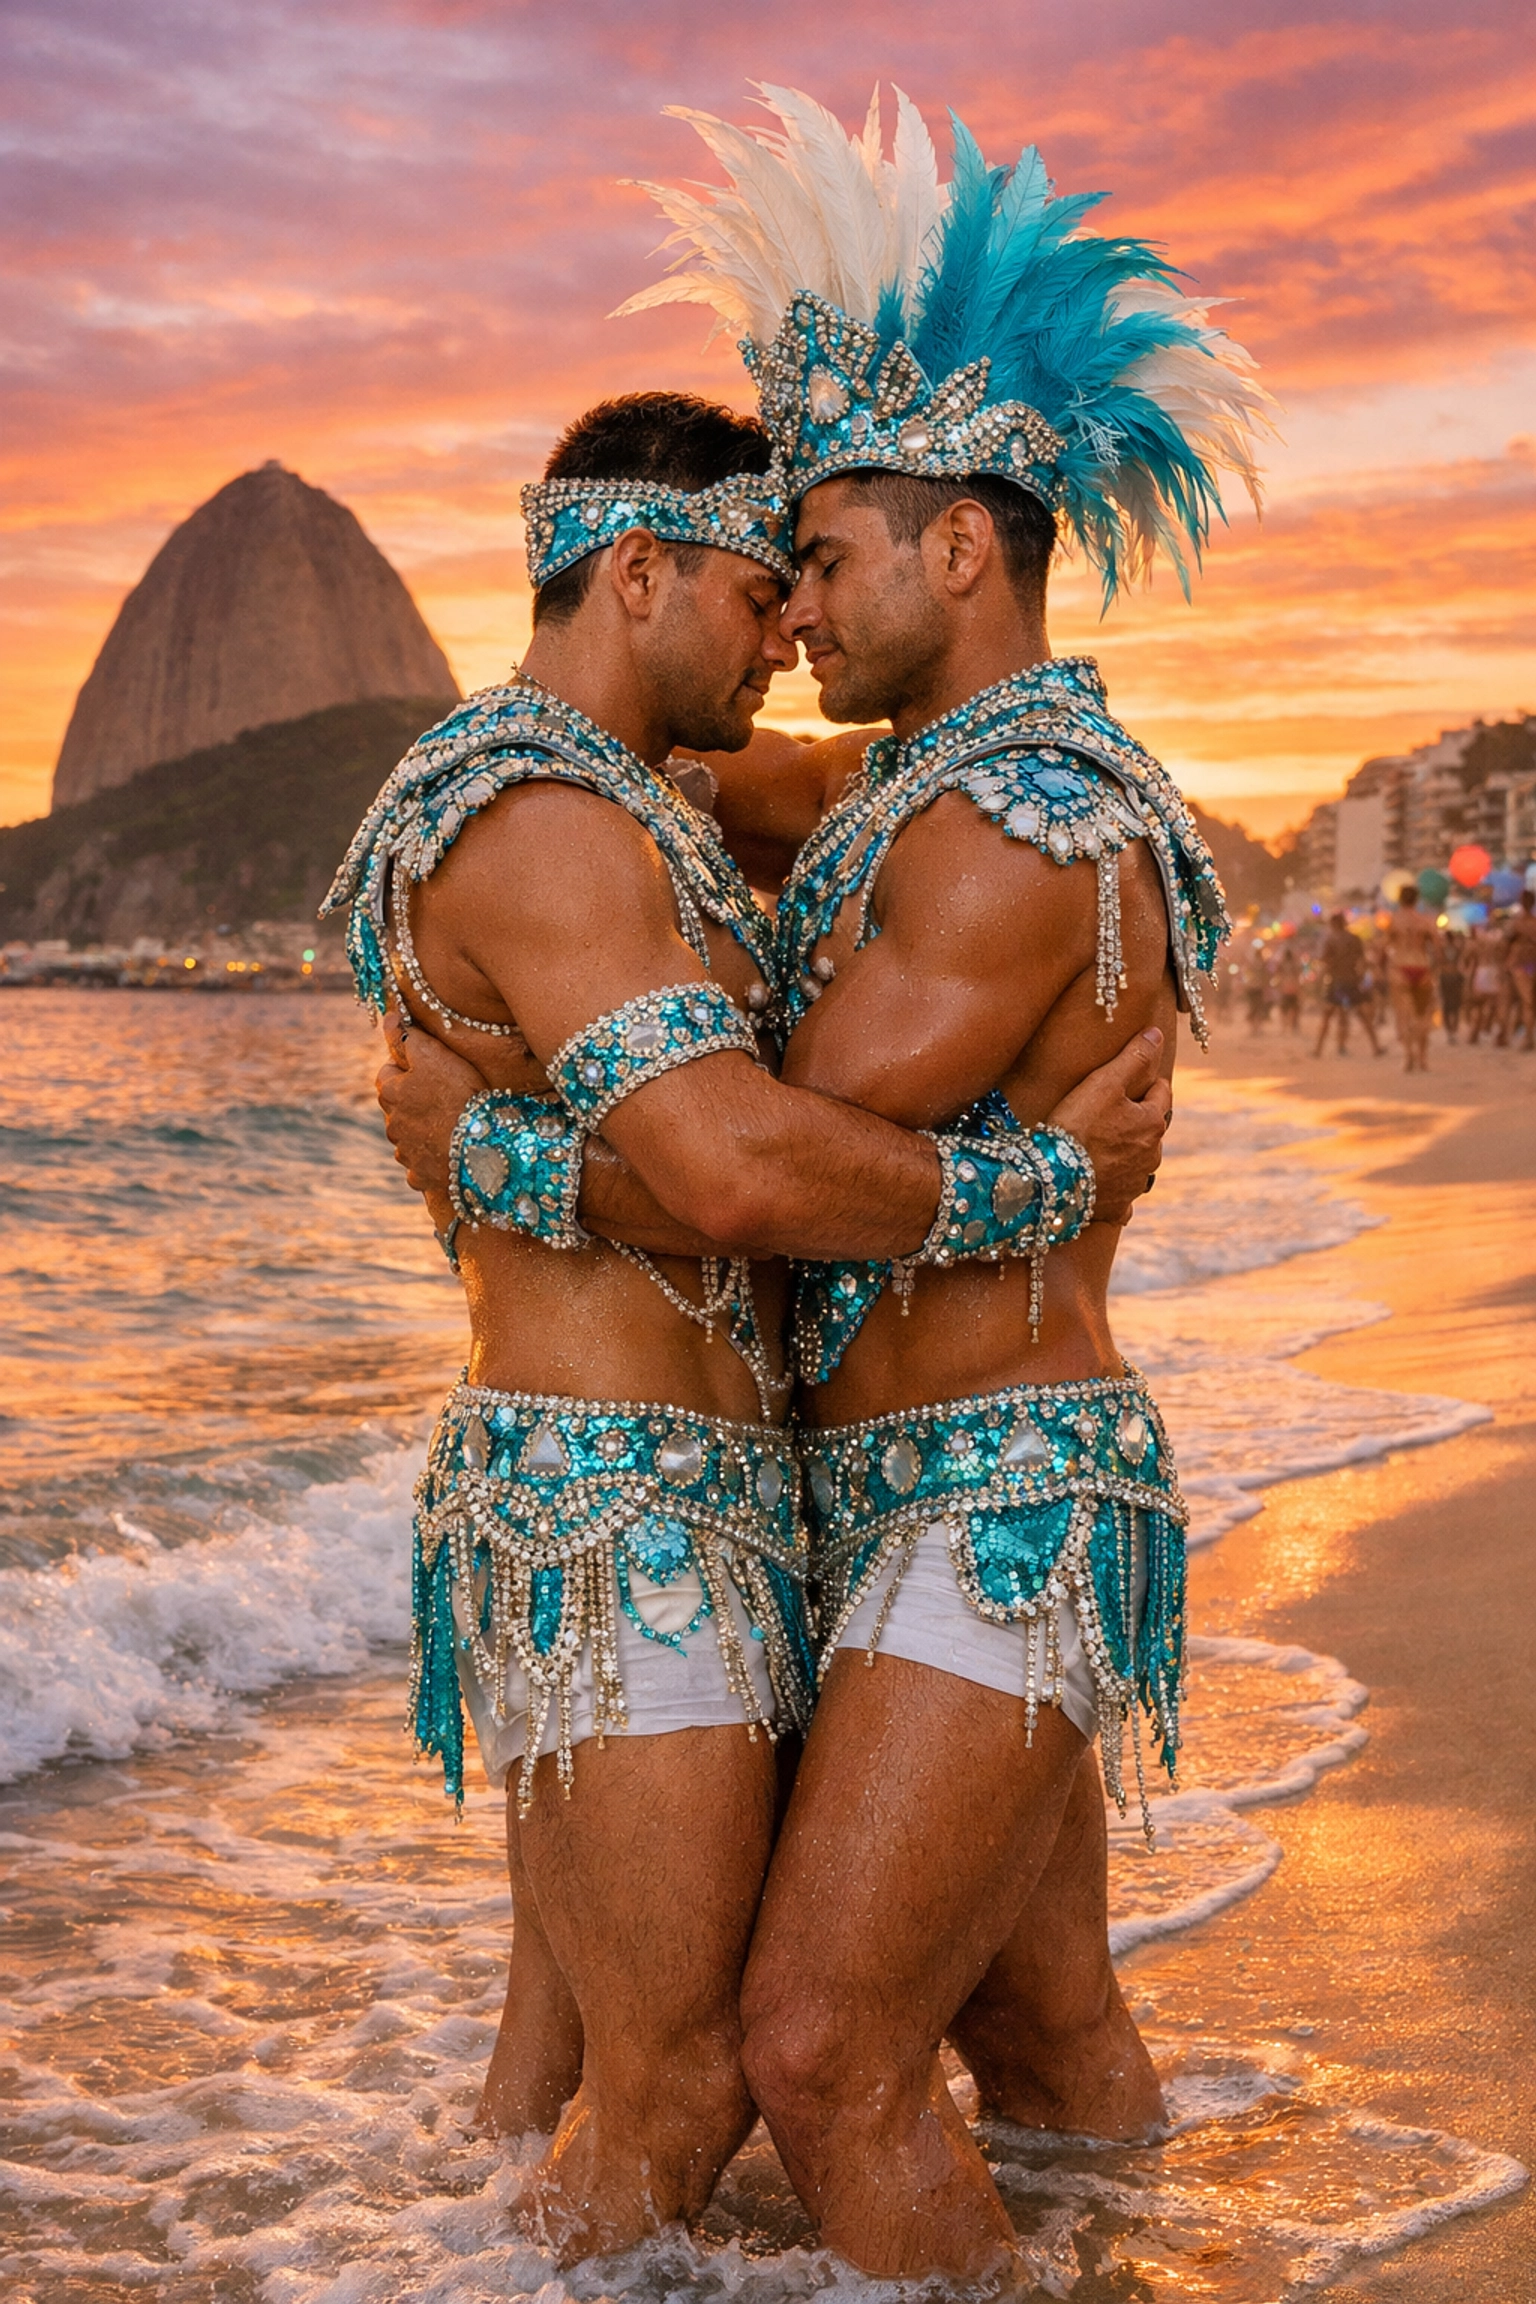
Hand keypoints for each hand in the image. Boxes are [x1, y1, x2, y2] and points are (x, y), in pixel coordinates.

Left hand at [375, 1010, 487, 1198]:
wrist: (481, 1146)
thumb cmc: (459, 1094)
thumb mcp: (434, 1055)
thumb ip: (407, 1036)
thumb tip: (388, 1018)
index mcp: (390, 1094)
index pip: (387, 1073)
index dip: (407, 1069)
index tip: (431, 1070)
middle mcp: (391, 1125)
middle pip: (397, 1107)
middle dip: (414, 1102)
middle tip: (446, 1097)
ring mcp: (405, 1154)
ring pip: (409, 1137)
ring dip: (423, 1131)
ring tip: (452, 1126)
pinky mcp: (421, 1177)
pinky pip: (422, 1165)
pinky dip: (432, 1159)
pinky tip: (452, 1152)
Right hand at [1047, 1028, 1170, 1225]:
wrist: (1053, 1179)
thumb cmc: (1077, 1127)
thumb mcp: (1103, 1083)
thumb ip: (1133, 1057)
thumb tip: (1157, 1035)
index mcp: (1153, 1123)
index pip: (1160, 1091)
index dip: (1142, 1083)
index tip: (1121, 1082)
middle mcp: (1152, 1156)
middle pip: (1150, 1128)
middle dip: (1135, 1120)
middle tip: (1104, 1113)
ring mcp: (1136, 1184)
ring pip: (1138, 1161)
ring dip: (1126, 1153)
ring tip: (1097, 1147)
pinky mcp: (1118, 1206)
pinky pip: (1123, 1195)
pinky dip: (1114, 1187)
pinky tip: (1098, 1182)